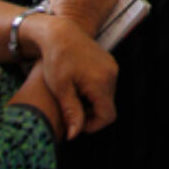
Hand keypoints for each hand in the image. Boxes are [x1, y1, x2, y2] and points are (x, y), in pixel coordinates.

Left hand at [27, 18, 118, 138]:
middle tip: (70, 109)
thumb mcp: (61, 89)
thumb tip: (74, 136)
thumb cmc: (57, 60)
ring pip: (107, 96)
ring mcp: (112, 67)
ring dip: (92, 102)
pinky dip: (94, 91)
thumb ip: (72, 113)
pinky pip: (107, 84)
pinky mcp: (109, 62)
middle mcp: (111, 74)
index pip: (107, 116)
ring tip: (72, 96)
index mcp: (101, 82)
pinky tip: (78, 86)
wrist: (60, 32)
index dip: (92, 126)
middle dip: (91, 114)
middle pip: (108, 106)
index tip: (74, 122)